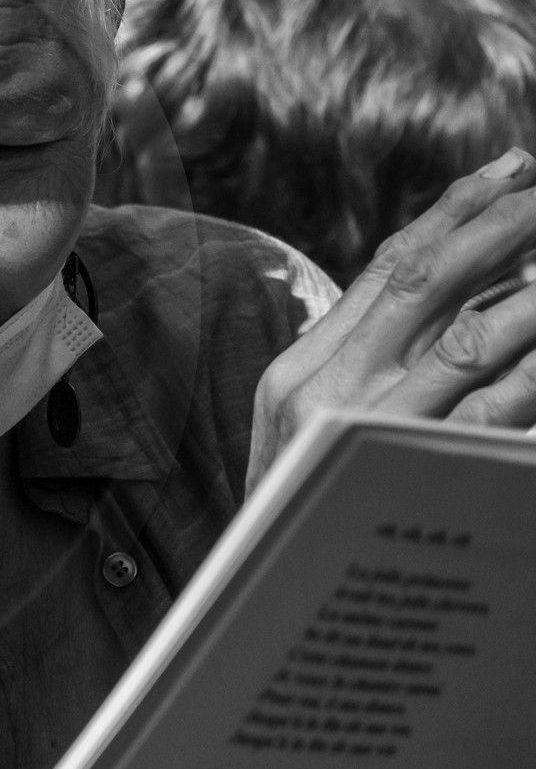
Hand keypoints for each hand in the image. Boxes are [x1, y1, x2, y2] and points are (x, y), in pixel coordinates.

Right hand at [248, 150, 535, 489]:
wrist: (259, 601)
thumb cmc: (297, 513)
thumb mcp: (307, 430)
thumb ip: (358, 366)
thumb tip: (429, 301)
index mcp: (301, 370)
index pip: (385, 267)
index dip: (452, 211)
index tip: (510, 167)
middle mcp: (326, 390)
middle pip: (426, 283)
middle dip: (502, 225)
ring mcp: (364, 434)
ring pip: (469, 338)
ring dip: (534, 290)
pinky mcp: (405, 480)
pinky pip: (492, 415)